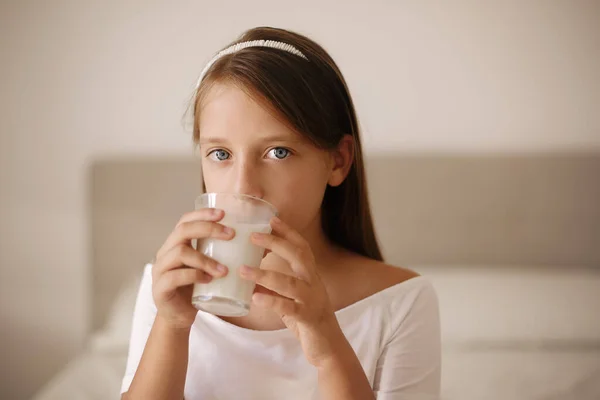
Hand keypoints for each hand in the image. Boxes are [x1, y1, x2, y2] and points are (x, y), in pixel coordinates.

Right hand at [152, 208, 233, 329]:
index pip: (185, 220)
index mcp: (176, 244)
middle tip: (230, 235)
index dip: (203, 214)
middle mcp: (165, 253)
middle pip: (183, 231)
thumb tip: (262, 248)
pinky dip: (194, 276)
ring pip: (181, 253)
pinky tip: (209, 280)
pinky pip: (175, 276)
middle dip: (208, 229)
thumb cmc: (197, 289)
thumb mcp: (209, 268)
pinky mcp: (160, 288)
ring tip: (224, 269)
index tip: (224, 214)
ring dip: (205, 259)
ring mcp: (160, 270)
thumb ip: (224, 255)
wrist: (178, 317)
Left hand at [239, 216, 345, 366]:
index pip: (301, 247)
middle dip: (276, 243)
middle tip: (253, 236)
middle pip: (299, 256)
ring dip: (264, 274)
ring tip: (243, 270)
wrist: (327, 346)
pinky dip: (271, 301)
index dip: (288, 232)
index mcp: (310, 275)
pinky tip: (255, 298)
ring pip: (289, 283)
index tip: (271, 218)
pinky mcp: (307, 318)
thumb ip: (274, 286)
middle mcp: (313, 283)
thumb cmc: (306, 318)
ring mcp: (312, 300)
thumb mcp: (291, 297)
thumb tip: (249, 274)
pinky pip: (289, 307)